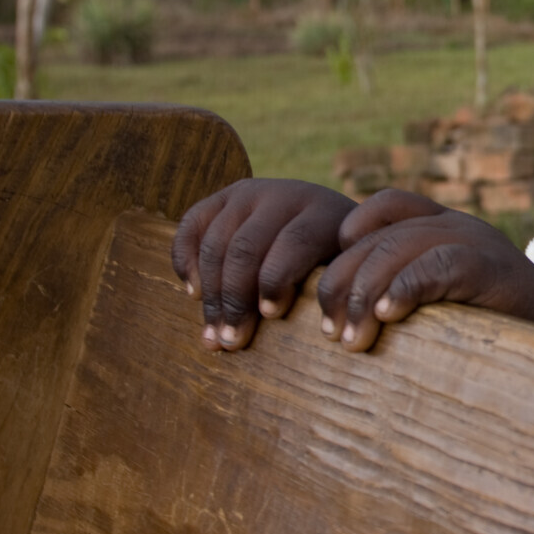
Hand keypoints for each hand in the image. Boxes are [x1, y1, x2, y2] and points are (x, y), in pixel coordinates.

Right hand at [172, 178, 355, 350]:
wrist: (326, 216)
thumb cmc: (339, 260)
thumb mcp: (348, 269)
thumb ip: (332, 289)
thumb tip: (313, 332)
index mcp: (324, 212)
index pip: (295, 241)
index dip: (277, 279)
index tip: (270, 315)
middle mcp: (284, 195)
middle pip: (247, 246)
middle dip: (236, 299)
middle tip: (232, 340)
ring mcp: (249, 193)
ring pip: (216, 243)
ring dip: (210, 294)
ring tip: (213, 332)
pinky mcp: (222, 197)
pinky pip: (191, 226)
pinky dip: (186, 260)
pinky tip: (194, 293)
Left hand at [317, 188, 533, 350]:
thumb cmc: (505, 337)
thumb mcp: (451, 305)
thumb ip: (414, 295)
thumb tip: (346, 321)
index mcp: (449, 227)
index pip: (387, 206)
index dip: (351, 234)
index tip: (334, 287)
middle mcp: (460, 225)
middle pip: (379, 235)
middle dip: (343, 284)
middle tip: (330, 333)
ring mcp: (477, 241)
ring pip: (397, 248)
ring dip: (363, 295)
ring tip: (350, 340)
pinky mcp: (493, 266)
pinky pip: (437, 266)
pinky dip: (404, 289)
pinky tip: (386, 318)